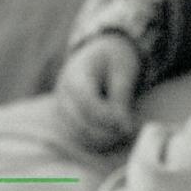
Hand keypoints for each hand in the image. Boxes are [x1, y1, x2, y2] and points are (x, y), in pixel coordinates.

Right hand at [55, 34, 139, 151]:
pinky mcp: (66, 116)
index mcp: (76, 75)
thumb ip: (122, 98)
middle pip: (80, 122)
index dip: (107, 118)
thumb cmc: (114, 59)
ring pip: (77, 133)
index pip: (88, 104)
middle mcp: (63, 93)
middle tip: (129, 134)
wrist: (99, 51)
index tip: (128, 126)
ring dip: (101, 139)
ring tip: (124, 134)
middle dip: (106, 133)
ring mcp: (62, 106)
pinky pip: (78, 134)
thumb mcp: (123, 71)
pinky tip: (114, 134)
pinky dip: (96, 138)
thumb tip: (125, 130)